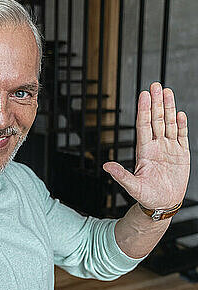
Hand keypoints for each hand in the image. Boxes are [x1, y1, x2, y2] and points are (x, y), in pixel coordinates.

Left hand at [103, 82, 189, 209]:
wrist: (162, 204)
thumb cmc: (146, 197)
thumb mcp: (132, 186)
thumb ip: (121, 175)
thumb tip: (106, 166)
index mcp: (144, 151)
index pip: (144, 125)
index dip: (144, 110)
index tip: (143, 95)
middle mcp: (156, 146)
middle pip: (156, 120)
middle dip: (156, 102)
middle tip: (155, 85)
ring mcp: (169, 149)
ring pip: (170, 124)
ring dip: (169, 108)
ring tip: (168, 92)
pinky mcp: (181, 154)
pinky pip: (181, 136)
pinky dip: (182, 125)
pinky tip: (180, 113)